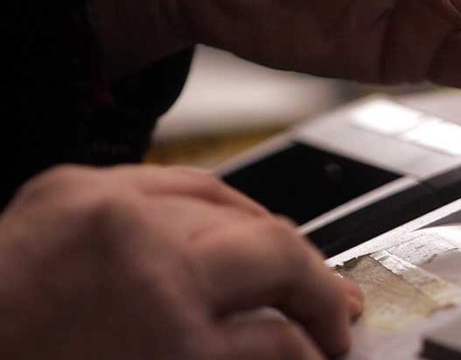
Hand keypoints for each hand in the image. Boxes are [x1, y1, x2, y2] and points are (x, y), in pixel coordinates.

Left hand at [0, 165, 361, 359]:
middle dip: (300, 275)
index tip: (335, 337)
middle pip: (259, 231)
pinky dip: (195, 214)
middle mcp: (129, 226)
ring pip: (216, 196)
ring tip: (277, 272)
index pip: (282, 267)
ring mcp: (90, 198)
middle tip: (325, 310)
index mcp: (159, 286)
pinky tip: (212, 239)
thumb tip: (308, 345)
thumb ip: (256, 357)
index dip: (323, 303)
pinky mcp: (59, 187)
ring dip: (255, 236)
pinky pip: (157, 185)